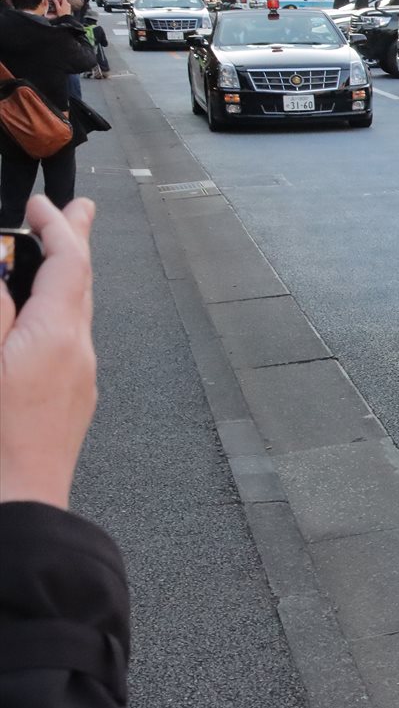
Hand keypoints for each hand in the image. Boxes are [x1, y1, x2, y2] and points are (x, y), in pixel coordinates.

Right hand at [0, 196, 96, 509]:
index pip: (69, 262)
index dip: (56, 225)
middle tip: (76, 207)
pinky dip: (58, 312)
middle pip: (82, 283)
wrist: (18, 504)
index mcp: (57, 335)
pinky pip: (69, 340)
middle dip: (76, 241)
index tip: (38, 203)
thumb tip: (1, 270)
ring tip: (58, 250)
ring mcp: (79, 379)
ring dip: (66, 276)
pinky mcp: (71, 401)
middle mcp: (79, 352)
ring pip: (77, 312)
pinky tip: (42, 317)